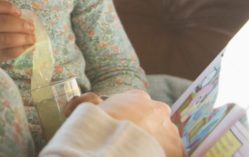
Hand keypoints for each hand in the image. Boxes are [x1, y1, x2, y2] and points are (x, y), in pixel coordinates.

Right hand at [0, 0, 35, 64]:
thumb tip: (28, 20)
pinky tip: (26, 47)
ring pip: (3, 39)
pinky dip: (20, 49)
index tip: (19, 12)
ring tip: (32, 38)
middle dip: (19, 24)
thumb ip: (1, 16)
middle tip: (31, 27)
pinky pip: (7, 53)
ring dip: (22, 38)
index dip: (8, 7)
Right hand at [65, 89, 183, 156]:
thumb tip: (70, 108)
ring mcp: (170, 128)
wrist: (114, 148)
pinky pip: (173, 153)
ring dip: (156, 146)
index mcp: (137, 97)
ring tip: (141, 154)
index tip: (121, 131)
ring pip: (165, 137)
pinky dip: (163, 156)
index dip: (128, 120)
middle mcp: (158, 108)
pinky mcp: (178, 148)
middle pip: (153, 121)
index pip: (136, 106)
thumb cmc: (99, 127)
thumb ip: (86, 103)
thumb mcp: (88, 110)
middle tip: (133, 146)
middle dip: (146, 132)